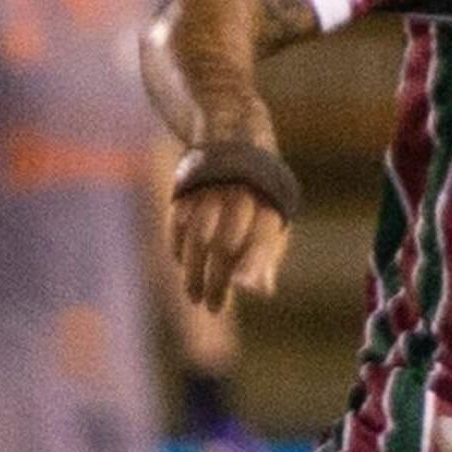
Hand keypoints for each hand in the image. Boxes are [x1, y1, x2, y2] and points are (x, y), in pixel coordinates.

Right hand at [170, 179, 290, 312]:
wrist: (236, 144)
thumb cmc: (259, 199)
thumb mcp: (273, 221)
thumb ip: (268, 256)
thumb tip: (262, 290)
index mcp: (268, 206)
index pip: (261, 239)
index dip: (251, 263)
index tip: (239, 285)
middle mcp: (240, 197)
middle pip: (225, 245)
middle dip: (217, 280)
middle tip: (213, 307)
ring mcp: (211, 192)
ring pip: (198, 238)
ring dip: (193, 272)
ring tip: (194, 297)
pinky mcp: (187, 189)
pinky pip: (177, 224)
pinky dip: (177, 248)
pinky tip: (181, 265)